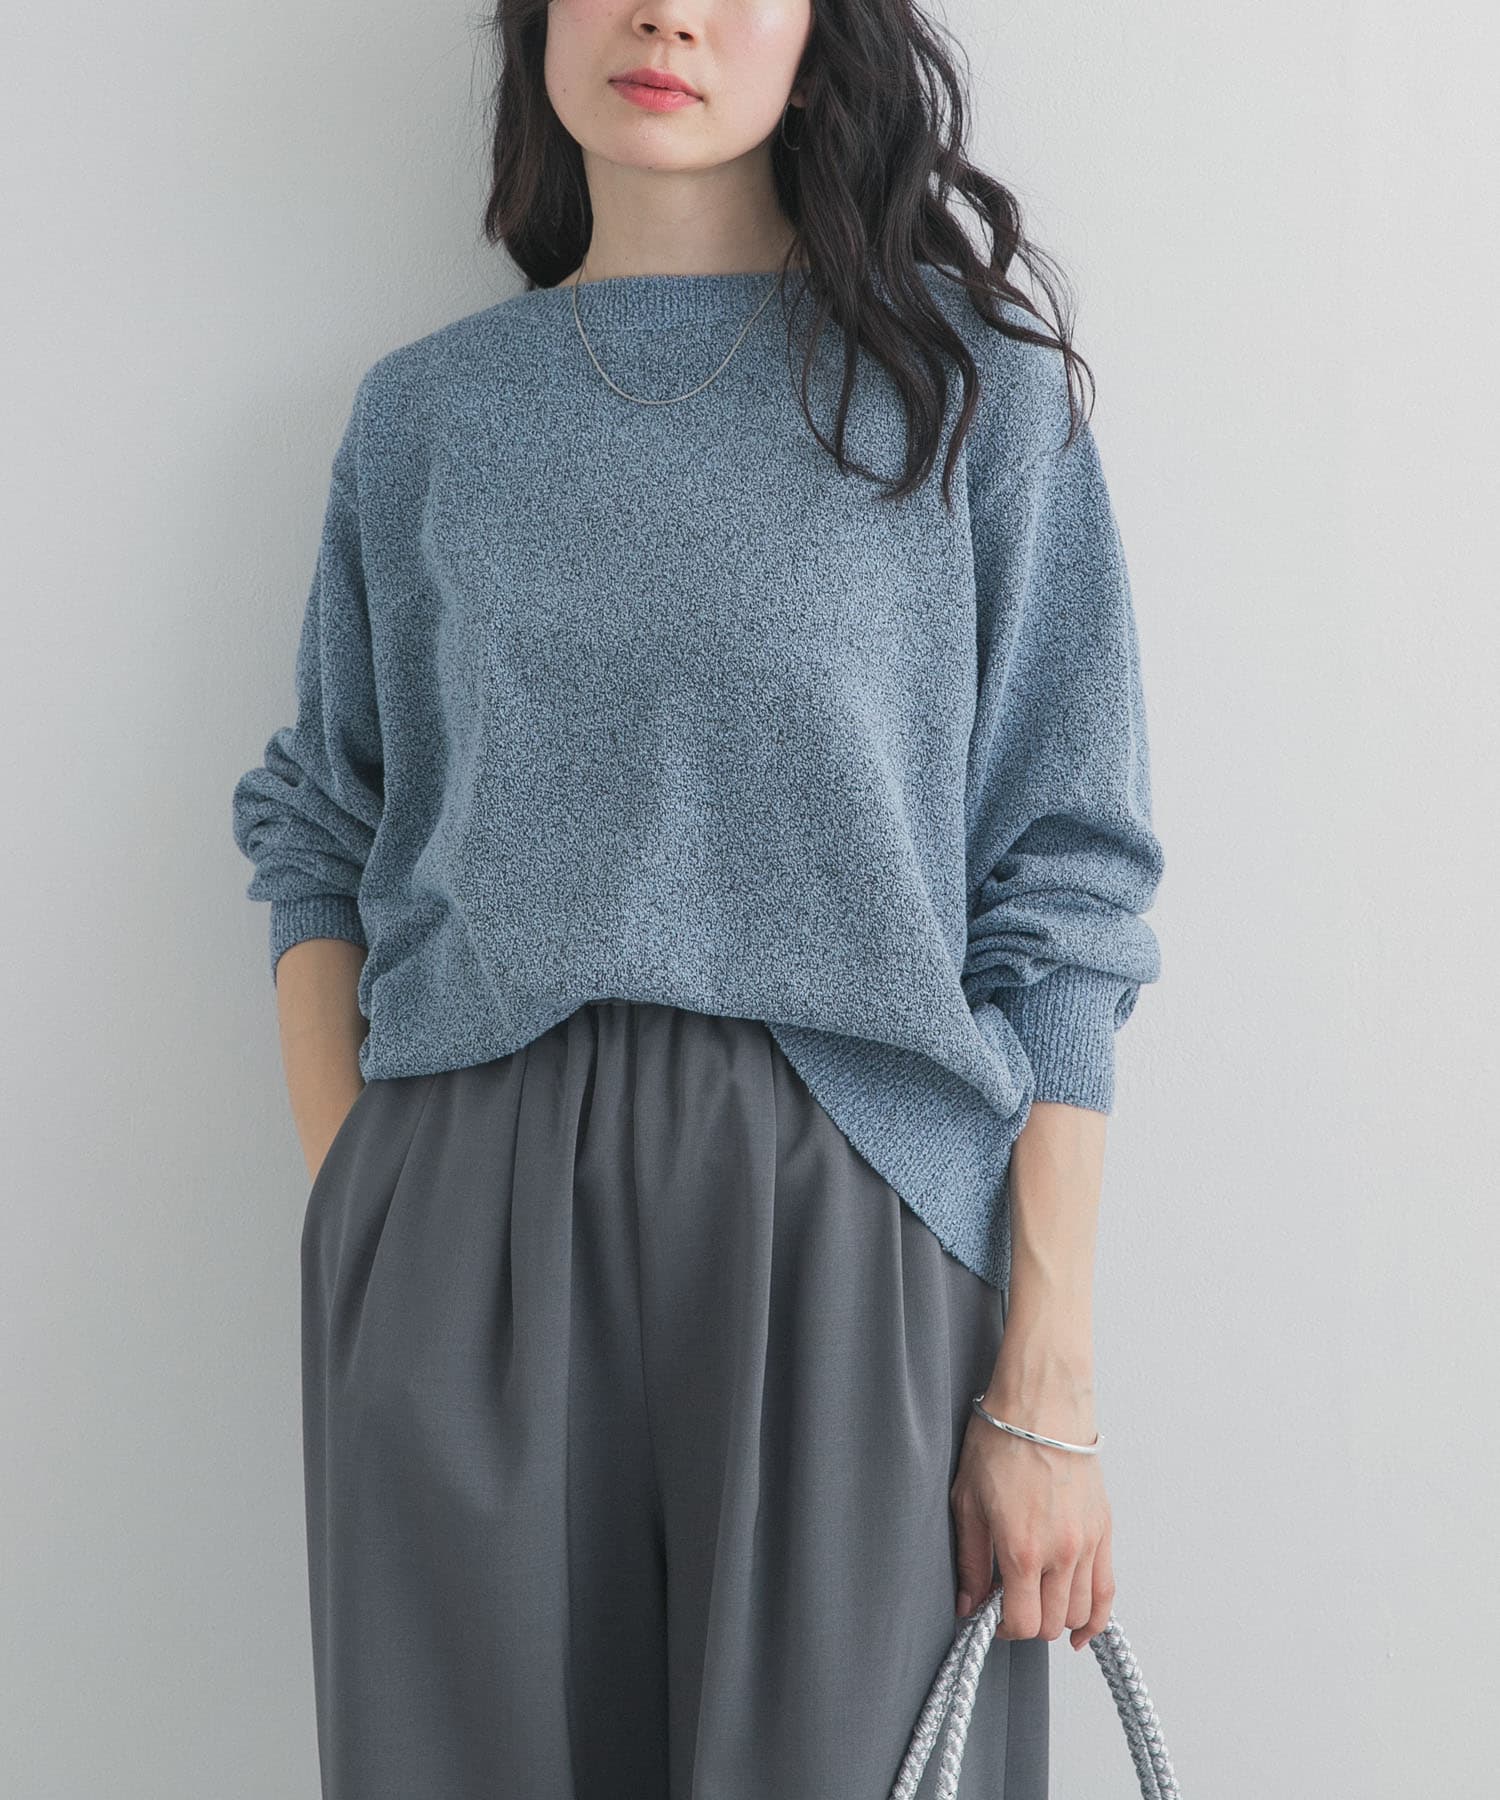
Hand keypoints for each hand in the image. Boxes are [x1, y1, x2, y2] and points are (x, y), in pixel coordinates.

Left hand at [949, 1395, 1114, 1650]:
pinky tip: (1081, 1628)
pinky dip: (1096, 1617)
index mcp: (1022, 1550)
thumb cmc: (1000, 1445)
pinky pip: (1107, 1591)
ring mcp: (1087, 1544)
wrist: (1041, 1406)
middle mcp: (1061, 1554)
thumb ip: (971, 1562)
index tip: (992, 1616)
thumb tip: (969, 1604)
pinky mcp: (1104, 1531)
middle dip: (1027, 1622)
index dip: (1004, 1628)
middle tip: (1010, 1601)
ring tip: (1037, 1600)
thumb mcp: (968, 1503)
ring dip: (1056, 1617)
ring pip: (1080, 1612)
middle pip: (1051, 1623)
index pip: (1023, 1623)